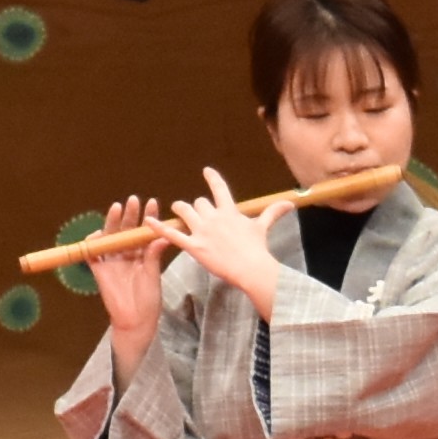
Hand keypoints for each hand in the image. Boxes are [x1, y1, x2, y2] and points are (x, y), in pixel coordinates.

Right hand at [85, 195, 175, 375]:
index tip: (153, 203)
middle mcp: (126, 254)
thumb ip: (154, 254)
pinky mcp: (99, 270)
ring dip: (112, 222)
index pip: (143, 230)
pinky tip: (99, 233)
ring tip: (117, 209)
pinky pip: (92, 253)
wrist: (136, 320)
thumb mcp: (154, 273)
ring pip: (109, 236)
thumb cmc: (149, 299)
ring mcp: (112, 261)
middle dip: (129, 214)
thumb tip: (163, 235)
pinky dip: (93, 242)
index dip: (147, 216)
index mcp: (142, 254)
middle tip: (133, 200)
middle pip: (125, 229)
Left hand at [168, 166, 282, 307]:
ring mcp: (202, 231)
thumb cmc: (258, 249)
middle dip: (196, 207)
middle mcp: (214, 217)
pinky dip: (159, 228)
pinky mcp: (193, 246)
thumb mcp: (263, 228)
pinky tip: (147, 223)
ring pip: (184, 212)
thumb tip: (290, 203)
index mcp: (230, 211)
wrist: (251, 268)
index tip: (206, 170)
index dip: (212, 178)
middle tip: (196, 213)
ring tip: (177, 212)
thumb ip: (273, 212)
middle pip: (198, 203)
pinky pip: (172, 235)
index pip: (219, 189)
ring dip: (180, 211)